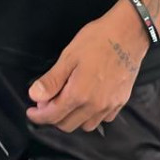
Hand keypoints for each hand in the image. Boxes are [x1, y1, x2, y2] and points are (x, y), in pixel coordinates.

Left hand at [26, 0, 149, 133]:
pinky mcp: (121, 102)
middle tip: (47, 101)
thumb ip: (52, 80)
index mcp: (79, 94)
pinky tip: (87, 101)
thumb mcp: (69, 55)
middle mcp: (95, 106)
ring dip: (72, 118)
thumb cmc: (98, 39)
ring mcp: (110, 106)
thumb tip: (35, 96)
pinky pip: (102, 119)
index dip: (38, 116)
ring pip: (86, 125)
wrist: (129, 33)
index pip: (53, 116)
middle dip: (53, 117)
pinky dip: (91, 115)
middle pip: (67, 125)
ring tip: (67, 100)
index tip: (31, 111)